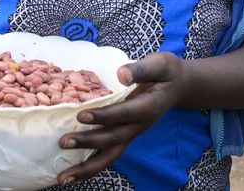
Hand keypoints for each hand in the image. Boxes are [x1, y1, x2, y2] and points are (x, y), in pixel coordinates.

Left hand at [55, 52, 185, 184]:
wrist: (180, 86)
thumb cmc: (167, 72)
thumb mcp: (158, 64)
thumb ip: (140, 70)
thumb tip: (121, 74)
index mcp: (148, 107)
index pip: (123, 114)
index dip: (103, 116)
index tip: (81, 115)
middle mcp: (139, 126)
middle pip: (113, 140)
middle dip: (88, 143)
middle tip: (63, 142)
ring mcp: (133, 133)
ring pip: (111, 155)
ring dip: (87, 168)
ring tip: (64, 178)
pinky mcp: (127, 135)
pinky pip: (109, 153)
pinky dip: (91, 164)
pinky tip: (73, 171)